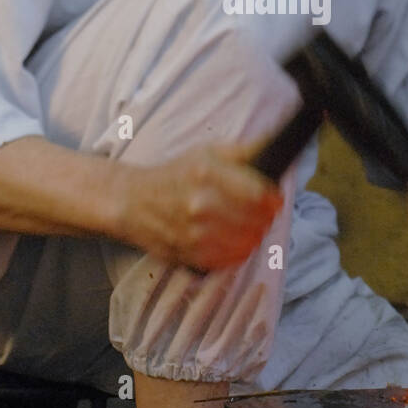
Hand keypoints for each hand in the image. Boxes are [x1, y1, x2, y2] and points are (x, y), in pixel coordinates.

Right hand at [115, 137, 283, 272]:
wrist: (132, 201)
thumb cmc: (174, 175)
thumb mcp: (206, 153)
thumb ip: (244, 151)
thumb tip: (275, 147)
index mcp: (206, 173)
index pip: (258, 194)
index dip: (273, 199)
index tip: (275, 200)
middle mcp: (200, 204)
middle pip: (256, 220)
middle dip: (265, 218)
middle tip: (262, 213)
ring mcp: (194, 232)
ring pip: (246, 242)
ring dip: (253, 235)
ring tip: (248, 227)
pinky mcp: (189, 254)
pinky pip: (229, 260)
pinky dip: (237, 252)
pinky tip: (232, 241)